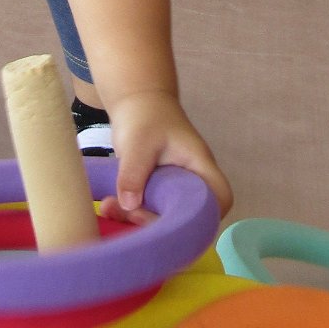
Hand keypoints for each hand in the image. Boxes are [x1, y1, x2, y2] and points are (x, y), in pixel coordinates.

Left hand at [101, 90, 232, 223]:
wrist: (135, 104)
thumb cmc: (146, 116)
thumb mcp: (138, 141)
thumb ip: (133, 171)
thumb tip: (129, 205)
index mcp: (199, 165)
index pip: (221, 196)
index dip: (209, 215)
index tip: (178, 221)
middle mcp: (191, 180)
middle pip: (190, 216)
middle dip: (160, 223)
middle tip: (132, 213)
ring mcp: (174, 188)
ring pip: (165, 216)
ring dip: (138, 220)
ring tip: (110, 208)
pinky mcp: (156, 192)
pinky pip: (147, 210)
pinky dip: (128, 213)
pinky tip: (107, 206)